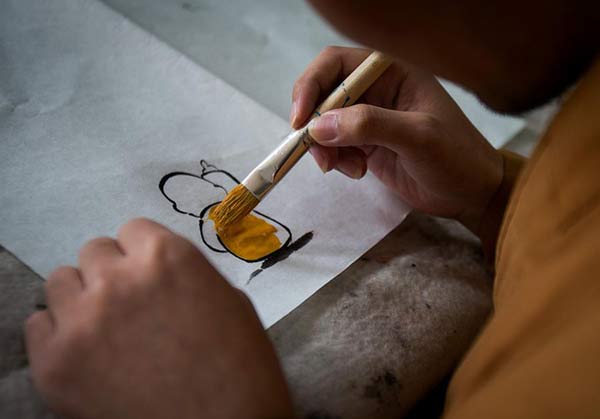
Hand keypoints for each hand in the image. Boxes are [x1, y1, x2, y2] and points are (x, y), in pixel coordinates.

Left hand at [25, 218, 291, 418]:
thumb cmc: (239, 367)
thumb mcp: (228, 300)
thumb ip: (185, 272)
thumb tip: (154, 268)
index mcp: (168, 257)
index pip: (133, 230)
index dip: (142, 254)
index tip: (148, 276)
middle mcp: (119, 279)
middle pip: (94, 251)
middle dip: (112, 273)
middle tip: (129, 304)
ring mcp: (82, 321)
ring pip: (61, 282)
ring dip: (83, 298)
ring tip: (105, 328)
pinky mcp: (55, 363)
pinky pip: (37, 325)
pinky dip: (59, 334)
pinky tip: (87, 354)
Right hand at [292, 46, 502, 233]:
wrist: (470, 194)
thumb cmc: (455, 158)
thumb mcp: (418, 137)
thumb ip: (370, 125)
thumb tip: (318, 126)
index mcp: (392, 72)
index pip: (337, 63)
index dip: (311, 85)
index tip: (301, 120)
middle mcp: (376, 90)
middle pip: (323, 93)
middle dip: (314, 124)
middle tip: (318, 153)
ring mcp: (369, 118)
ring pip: (323, 123)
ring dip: (324, 147)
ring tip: (347, 168)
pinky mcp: (364, 144)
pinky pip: (333, 146)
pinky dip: (334, 160)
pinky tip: (357, 172)